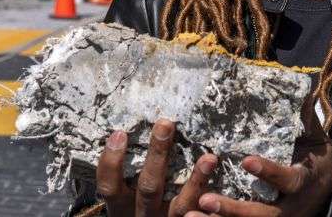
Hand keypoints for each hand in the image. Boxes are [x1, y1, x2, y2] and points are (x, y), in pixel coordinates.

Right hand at [97, 118, 218, 216]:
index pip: (110, 186)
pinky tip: (221, 181)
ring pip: (181, 205)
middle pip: (149, 187)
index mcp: (122, 207)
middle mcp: (143, 216)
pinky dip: (213, 200)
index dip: (112, 162)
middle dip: (157, 155)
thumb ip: (128, 175)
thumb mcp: (126, 200)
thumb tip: (124, 132)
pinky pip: (202, 215)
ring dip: (195, 181)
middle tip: (165, 124)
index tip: (119, 133)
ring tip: (209, 158)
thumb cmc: (137, 212)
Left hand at [186, 95, 331, 216]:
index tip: (246, 161)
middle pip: (261, 214)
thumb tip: (302, 88)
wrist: (329, 190)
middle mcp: (288, 208)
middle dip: (233, 209)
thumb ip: (305, 119)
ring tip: (191, 215)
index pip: (287, 180)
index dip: (268, 172)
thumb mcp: (316, 139)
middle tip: (205, 199)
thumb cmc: (316, 158)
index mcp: (302, 182)